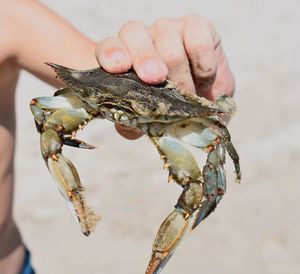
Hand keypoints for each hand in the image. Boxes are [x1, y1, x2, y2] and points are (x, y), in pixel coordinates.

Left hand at [95, 14, 234, 138]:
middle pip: (137, 38)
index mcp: (123, 56)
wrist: (200, 97)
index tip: (118, 67)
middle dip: (146, 61)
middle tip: (156, 79)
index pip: (108, 48)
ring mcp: (169, 29)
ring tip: (188, 96)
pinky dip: (204, 68)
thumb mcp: (145, 117)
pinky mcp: (197, 27)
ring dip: (182, 80)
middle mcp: (142, 37)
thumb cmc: (166, 103)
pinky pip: (199, 44)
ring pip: (171, 49)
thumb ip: (131, 121)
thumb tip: (126, 124)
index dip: (112, 55)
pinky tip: (203, 81)